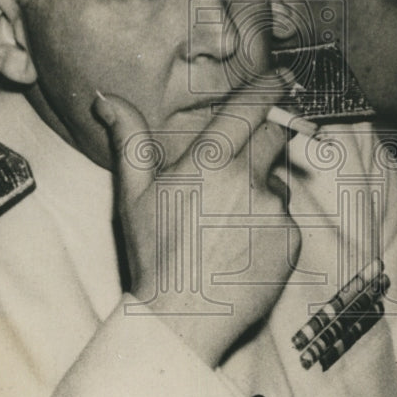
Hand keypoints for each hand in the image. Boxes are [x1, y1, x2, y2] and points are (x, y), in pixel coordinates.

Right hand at [94, 90, 300, 366]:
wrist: (183, 319)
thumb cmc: (153, 256)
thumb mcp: (133, 195)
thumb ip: (128, 139)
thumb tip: (105, 99)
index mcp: (209, 162)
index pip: (250, 107)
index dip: (268, 88)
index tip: (279, 78)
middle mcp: (248, 180)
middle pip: (275, 135)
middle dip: (268, 134)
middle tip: (245, 154)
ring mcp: (274, 211)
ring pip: (279, 180)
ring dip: (263, 186)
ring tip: (229, 220)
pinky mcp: (291, 241)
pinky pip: (286, 218)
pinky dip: (270, 223)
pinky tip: (241, 244)